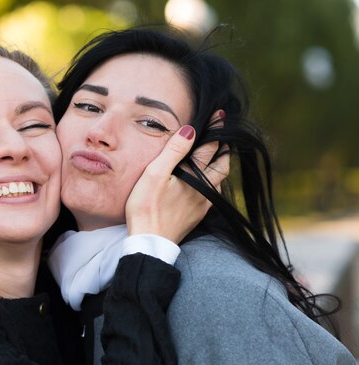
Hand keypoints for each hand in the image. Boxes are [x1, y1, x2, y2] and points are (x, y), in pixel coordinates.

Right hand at [125, 122, 228, 242]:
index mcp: (195, 175)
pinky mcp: (197, 216)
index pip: (209, 146)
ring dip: (218, 166)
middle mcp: (204, 189)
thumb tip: (190, 130)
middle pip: (221, 164)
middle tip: (222, 136)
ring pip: (217, 180)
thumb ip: (174, 151)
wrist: (150, 242)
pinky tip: (203, 183)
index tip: (220, 115)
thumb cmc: (147, 207)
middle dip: (223, 149)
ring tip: (215, 157)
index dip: (215, 129)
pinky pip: (211, 194)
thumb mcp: (155, 174)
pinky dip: (210, 182)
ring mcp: (203, 204)